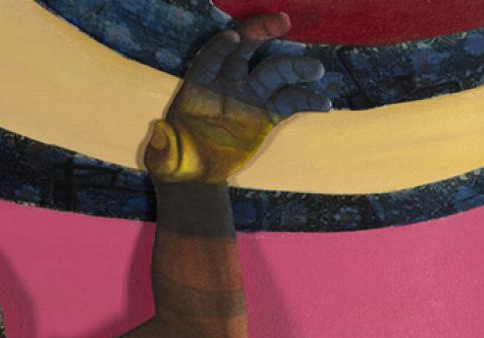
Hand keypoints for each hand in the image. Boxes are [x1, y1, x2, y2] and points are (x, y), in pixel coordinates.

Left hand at [145, 14, 330, 183]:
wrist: (197, 170)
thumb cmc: (176, 157)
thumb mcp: (165, 153)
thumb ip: (164, 144)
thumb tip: (159, 135)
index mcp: (199, 85)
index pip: (210, 59)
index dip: (219, 47)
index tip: (232, 37)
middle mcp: (226, 83)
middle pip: (245, 50)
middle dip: (262, 32)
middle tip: (283, 21)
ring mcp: (249, 96)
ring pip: (273, 72)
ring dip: (296, 67)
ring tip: (317, 69)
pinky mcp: (266, 114)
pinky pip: (289, 101)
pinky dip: (307, 100)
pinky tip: (324, 103)